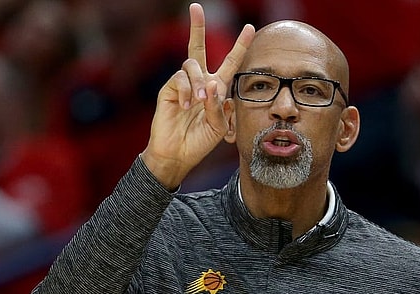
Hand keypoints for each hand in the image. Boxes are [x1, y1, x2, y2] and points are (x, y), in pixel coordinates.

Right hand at [141, 3, 254, 189]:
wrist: (178, 154)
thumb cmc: (200, 141)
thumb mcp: (219, 126)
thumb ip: (220, 106)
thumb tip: (213, 83)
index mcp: (217, 88)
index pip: (230, 63)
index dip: (240, 46)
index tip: (250, 28)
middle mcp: (200, 81)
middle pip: (198, 48)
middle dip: (196, 27)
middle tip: (196, 7)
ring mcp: (183, 84)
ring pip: (192, 65)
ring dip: (199, 81)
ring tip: (200, 102)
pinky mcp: (169, 89)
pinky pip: (180, 78)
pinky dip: (187, 91)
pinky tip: (187, 107)